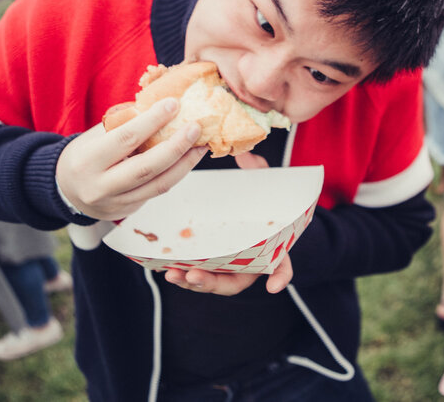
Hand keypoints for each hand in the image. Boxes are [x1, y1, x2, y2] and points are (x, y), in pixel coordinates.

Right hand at [55, 97, 207, 219]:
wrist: (66, 190)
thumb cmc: (85, 153)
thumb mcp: (95, 135)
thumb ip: (124, 123)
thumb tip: (161, 103)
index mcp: (87, 160)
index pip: (125, 138)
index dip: (152, 121)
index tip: (173, 104)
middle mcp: (100, 185)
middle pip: (147, 167)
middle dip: (176, 145)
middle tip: (195, 127)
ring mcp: (116, 202)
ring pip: (158, 183)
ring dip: (185, 162)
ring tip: (201, 144)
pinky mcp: (128, 210)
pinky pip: (158, 190)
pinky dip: (177, 173)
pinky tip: (189, 158)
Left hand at [163, 151, 291, 295]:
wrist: (241, 198)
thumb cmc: (255, 192)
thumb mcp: (258, 178)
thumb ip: (255, 169)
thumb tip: (246, 156)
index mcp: (269, 245)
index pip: (281, 264)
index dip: (280, 276)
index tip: (273, 286)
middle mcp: (248, 261)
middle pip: (235, 281)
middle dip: (213, 282)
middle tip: (194, 276)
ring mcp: (226, 264)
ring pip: (212, 281)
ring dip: (192, 281)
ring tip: (172, 275)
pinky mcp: (207, 261)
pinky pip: (195, 273)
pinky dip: (181, 274)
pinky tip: (162, 269)